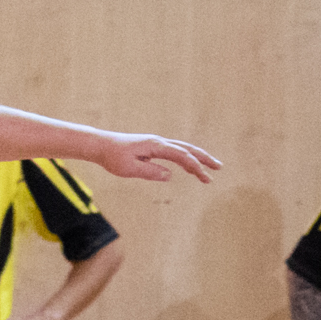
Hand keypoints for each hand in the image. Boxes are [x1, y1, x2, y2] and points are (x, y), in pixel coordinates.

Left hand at [98, 133, 221, 183]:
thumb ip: (149, 172)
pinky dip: (186, 158)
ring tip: (210, 169)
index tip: (204, 177)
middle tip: (219, 168)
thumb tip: (169, 175)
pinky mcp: (153, 148)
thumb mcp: (129, 169)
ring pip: (183, 149)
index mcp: (155, 145)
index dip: (194, 166)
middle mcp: (159, 142)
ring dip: (197, 158)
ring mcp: (157, 144)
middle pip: (187, 149)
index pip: (180, 155)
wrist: (101, 146)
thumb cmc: (112, 158)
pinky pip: (174, 152)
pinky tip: (190, 167)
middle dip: (204, 158)